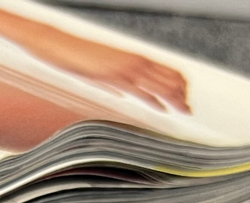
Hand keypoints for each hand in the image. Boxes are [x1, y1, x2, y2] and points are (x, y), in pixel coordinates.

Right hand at [39, 37, 190, 113]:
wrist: (60, 44)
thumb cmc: (77, 55)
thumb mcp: (101, 69)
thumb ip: (116, 80)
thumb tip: (124, 92)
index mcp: (134, 56)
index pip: (166, 69)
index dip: (178, 83)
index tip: (185, 96)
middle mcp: (134, 60)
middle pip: (168, 77)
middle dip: (181, 94)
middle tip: (188, 108)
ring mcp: (126, 67)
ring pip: (159, 84)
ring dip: (174, 99)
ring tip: (184, 111)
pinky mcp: (115, 75)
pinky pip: (141, 90)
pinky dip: (155, 101)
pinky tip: (163, 109)